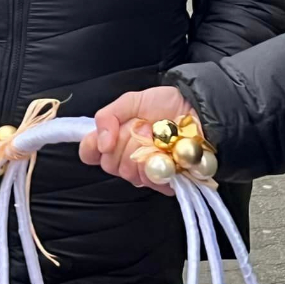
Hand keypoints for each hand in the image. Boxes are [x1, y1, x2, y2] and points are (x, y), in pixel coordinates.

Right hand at [80, 87, 195, 194]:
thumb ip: (107, 116)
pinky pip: (151, 180)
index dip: (93, 148)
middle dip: (126, 143)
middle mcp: (124, 159)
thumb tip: (101, 144)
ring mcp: (143, 172)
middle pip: (109, 164)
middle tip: (143, 129)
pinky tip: (168, 154)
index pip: (88, 153)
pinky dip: (160, 164)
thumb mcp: (131, 101)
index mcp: (112, 140)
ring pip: (129, 172)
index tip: (107, 138)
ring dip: (144, 151)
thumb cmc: (164, 104)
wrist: (195, 110)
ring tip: (159, 139)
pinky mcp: (163, 182)